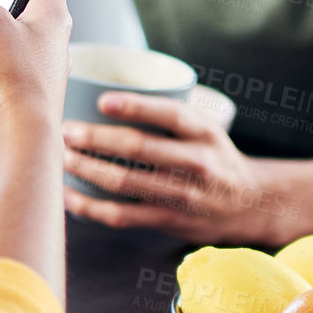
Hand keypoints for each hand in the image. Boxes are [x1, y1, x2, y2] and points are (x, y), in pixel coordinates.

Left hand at [61, 93, 300, 244]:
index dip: (136, 106)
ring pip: (128, 182)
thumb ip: (166, 112)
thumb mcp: (203, 127)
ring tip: (61, 158)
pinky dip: (92, 208)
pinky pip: (124, 216)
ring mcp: (184, 195)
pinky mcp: (170, 221)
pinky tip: (69, 196)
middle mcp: (197, 163)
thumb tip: (98, 92)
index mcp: (204, 132)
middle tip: (65, 130)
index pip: (172, 114)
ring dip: (88, 170)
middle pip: (141, 149)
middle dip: (97, 139)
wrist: (251, 203)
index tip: (102, 100)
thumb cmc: (211, 155)